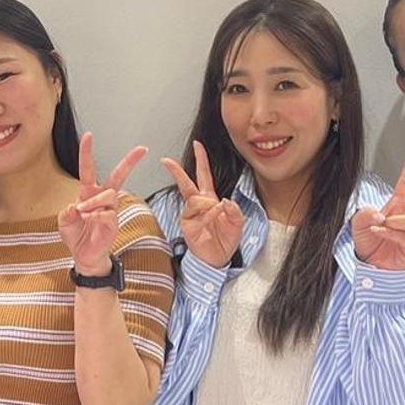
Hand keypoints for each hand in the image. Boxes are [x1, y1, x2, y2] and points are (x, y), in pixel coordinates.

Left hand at [58, 132, 147, 276]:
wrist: (83, 257)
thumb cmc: (76, 236)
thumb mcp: (64, 221)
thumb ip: (66, 212)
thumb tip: (76, 206)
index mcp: (89, 193)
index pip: (88, 169)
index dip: (87, 153)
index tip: (89, 135)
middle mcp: (102, 199)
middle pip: (118, 176)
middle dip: (130, 162)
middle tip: (142, 149)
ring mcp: (110, 210)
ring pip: (108, 195)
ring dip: (93, 201)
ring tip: (82, 211)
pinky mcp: (113, 223)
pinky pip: (107, 213)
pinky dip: (95, 215)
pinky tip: (87, 218)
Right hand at [158, 141, 244, 269]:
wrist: (217, 259)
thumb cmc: (225, 240)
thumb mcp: (238, 223)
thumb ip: (235, 210)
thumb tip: (225, 200)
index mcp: (210, 199)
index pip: (204, 175)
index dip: (201, 160)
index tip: (197, 145)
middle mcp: (198, 205)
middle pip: (186, 183)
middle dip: (176, 170)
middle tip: (166, 160)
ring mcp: (191, 214)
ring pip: (195, 199)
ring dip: (208, 204)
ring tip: (217, 214)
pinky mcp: (186, 224)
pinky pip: (196, 213)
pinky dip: (208, 215)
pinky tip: (213, 220)